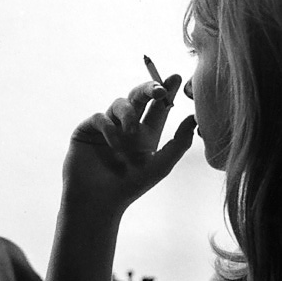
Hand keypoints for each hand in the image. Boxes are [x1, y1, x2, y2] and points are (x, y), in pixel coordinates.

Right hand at [64, 75, 196, 212]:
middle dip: (150, 88)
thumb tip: (193, 119)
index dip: (167, 91)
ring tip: (131, 133)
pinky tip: (114, 145)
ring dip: (128, 115)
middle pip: (139, 97)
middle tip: (159, 90)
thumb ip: (178, 143)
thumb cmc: (130, 187)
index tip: (177, 78)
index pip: (158, 107)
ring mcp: (107, 126)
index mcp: (146, 133)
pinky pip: (100, 117)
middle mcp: (127, 126)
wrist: (98, 201)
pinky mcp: (87, 130)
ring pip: (120, 104)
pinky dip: (109, 128)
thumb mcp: (160, 165)